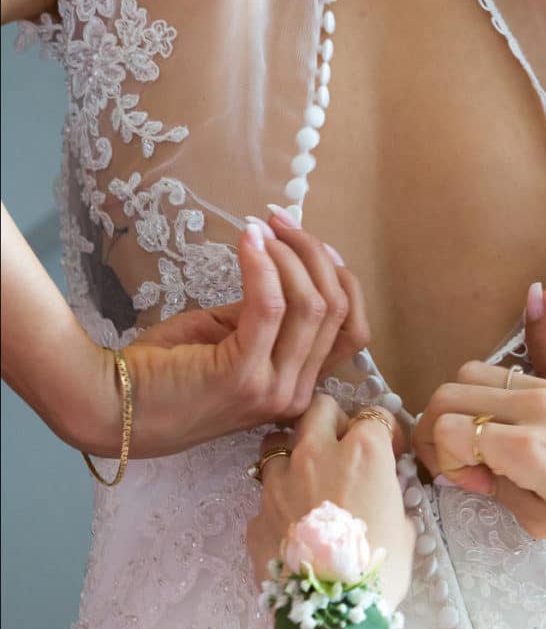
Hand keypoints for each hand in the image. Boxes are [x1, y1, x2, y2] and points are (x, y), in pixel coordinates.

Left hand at [92, 215, 369, 456]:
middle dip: (314, 253)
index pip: (352, 329)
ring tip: (261, 228)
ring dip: (290, 254)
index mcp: (297, 386)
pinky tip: (248, 240)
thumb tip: (287, 265)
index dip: (339, 277)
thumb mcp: (229, 339)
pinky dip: (263, 265)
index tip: (308, 242)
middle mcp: (295, 394)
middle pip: (337, 310)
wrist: (110, 407)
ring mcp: (272, 388)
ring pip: (314, 305)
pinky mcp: (242, 375)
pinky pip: (270, 307)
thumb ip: (266, 315)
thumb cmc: (164, 372)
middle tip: (280, 221)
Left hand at [246, 395, 412, 608]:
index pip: (374, 416)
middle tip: (342, 445)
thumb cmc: (378, 569)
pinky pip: (265, 493)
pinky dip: (278, 500)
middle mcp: (316, 455)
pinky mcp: (257, 512)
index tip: (389, 448)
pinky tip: (292, 523)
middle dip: (332, 420)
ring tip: (306, 477)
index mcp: (362, 453)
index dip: (384, 430)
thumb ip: (391, 497)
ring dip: (293, 453)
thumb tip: (386, 492)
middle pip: (319, 409)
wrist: (330, 612)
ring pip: (277, 442)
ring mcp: (279, 482)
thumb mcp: (404, 528)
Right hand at [414, 362, 545, 549]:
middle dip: (434, 426)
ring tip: (476, 440)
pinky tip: (504, 428)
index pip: (446, 427)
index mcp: (525, 448)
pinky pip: (504, 374)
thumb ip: (494, 489)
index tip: (464, 481)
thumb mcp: (545, 520)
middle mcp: (532, 408)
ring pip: (471, 372)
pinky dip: (486, 395)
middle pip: (448, 391)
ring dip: (459, 404)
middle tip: (454, 459)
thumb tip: (464, 469)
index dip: (440, 457)